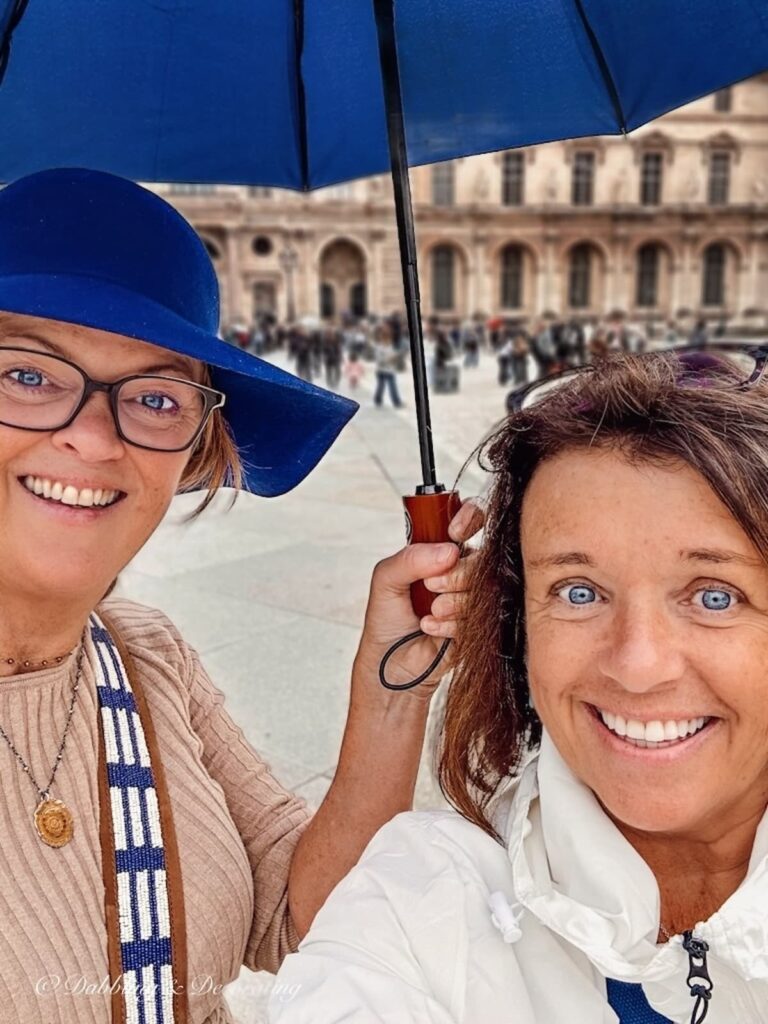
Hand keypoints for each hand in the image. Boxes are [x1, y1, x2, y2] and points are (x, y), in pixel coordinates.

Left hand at [351, 497, 485, 701]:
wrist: (390, 665)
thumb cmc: (387, 620)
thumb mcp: (385, 579)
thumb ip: (410, 557)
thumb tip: (449, 550)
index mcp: (440, 551)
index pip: (468, 520)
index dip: (467, 519)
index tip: (454, 533)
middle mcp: (461, 570)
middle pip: (480, 556)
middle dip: (456, 572)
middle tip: (431, 586)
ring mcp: (473, 597)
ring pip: (484, 586)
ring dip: (454, 600)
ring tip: (430, 612)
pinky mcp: (480, 624)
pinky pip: (480, 614)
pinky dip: (453, 623)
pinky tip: (433, 629)